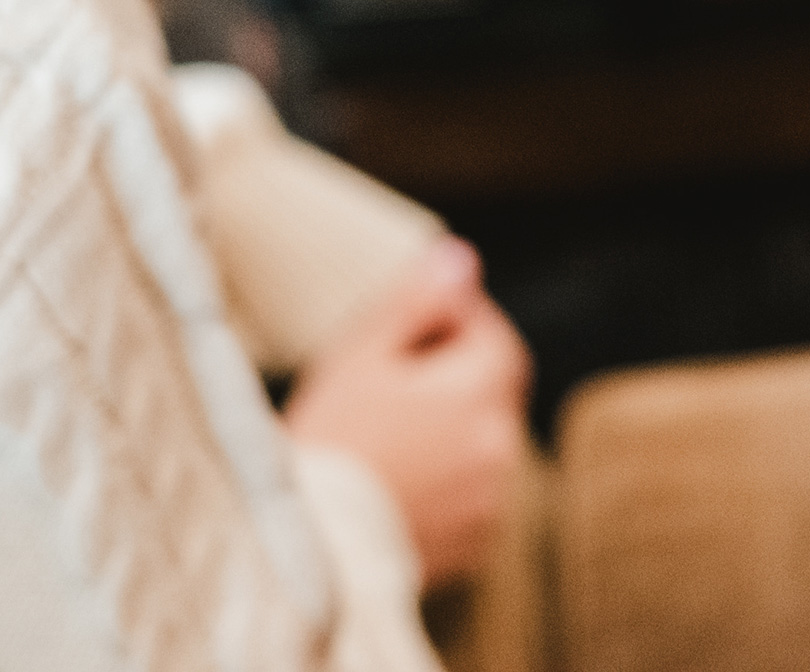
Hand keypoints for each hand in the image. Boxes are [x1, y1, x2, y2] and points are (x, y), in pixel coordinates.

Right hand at [283, 238, 532, 589]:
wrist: (310, 550)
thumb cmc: (330, 441)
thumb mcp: (364, 354)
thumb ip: (418, 301)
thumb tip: (460, 259)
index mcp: (479, 392)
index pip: (495, 339)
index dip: (459, 324)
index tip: (413, 329)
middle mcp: (500, 447)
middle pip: (492, 391)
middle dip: (453, 377)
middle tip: (391, 381)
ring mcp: (490, 500)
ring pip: (482, 443)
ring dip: (451, 429)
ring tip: (386, 435)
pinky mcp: (475, 544)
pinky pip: (472, 493)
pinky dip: (447, 479)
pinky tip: (396, 480)